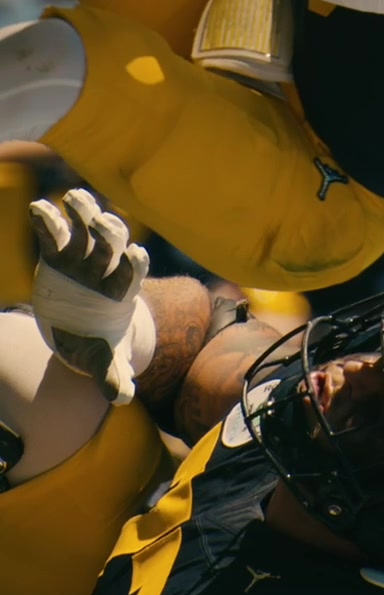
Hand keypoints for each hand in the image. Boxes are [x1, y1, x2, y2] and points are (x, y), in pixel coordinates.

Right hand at [31, 187, 150, 403]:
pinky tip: (37, 207)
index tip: (136, 254)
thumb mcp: (103, 360)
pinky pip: (53, 233)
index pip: (132, 272)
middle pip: (112, 244)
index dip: (134, 263)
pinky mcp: (57, 253)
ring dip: (84, 212)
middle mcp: (104, 268)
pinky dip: (47, 220)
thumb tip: (124, 396)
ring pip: (86, 229)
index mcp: (121, 292)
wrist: (77, 330)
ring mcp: (81, 257)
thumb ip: (112, 374)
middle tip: (102, 221)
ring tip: (74, 198)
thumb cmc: (96, 344)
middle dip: (110, 232)